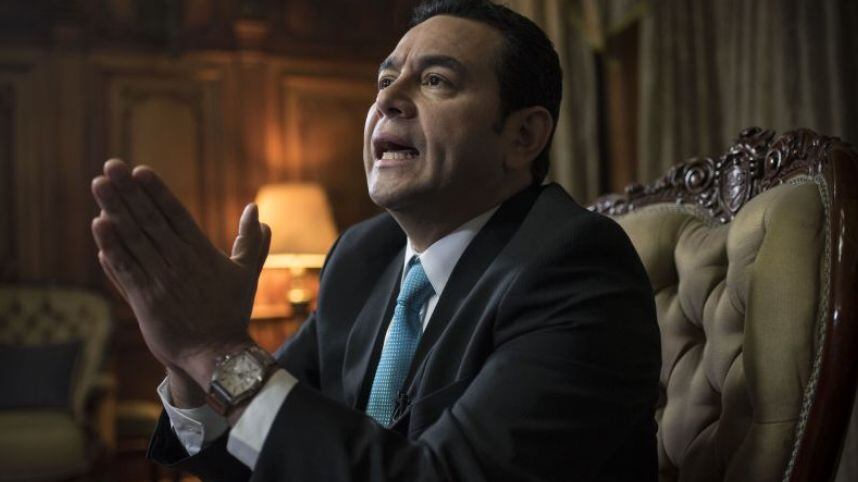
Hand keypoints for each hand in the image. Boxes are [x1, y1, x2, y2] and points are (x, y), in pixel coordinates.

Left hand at [91, 159, 270, 389]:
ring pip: (134, 240)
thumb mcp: (247, 274)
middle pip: (150, 220)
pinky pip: (125, 269)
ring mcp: (161, 281)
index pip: (176, 215)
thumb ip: (252, 241)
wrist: (217, 354)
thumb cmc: (232, 312)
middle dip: (129, 192)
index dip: (157, 192)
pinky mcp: (145, 301)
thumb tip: (257, 210)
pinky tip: (98, 227)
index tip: (140, 171)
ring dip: (115, 212)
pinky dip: (111, 248)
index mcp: (203, 253)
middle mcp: (180, 263)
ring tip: (99, 187)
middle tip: (110, 167)